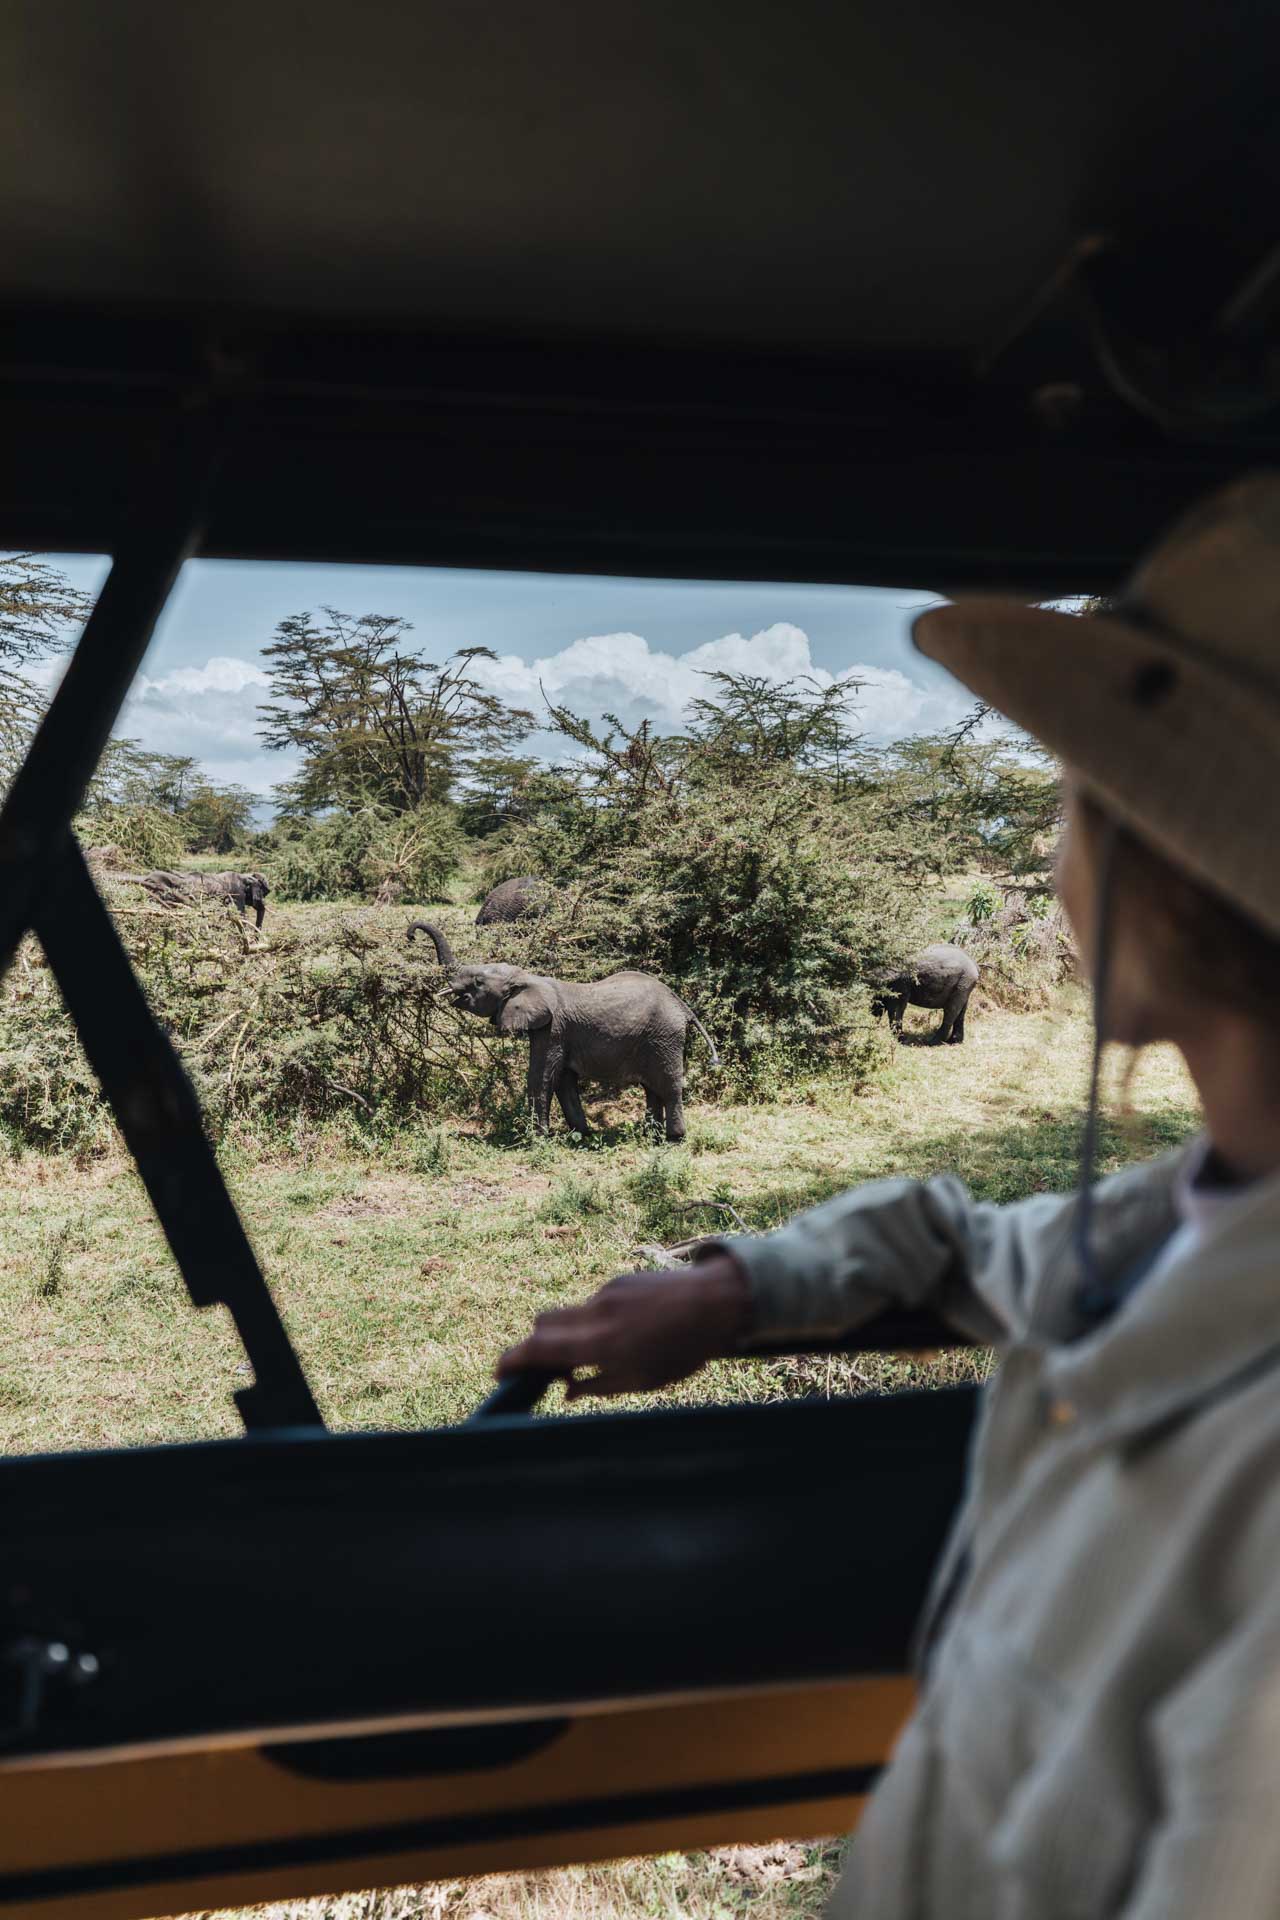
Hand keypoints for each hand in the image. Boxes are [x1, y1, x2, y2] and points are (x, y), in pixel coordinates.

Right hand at [496, 1254, 751, 1399]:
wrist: (716, 1303)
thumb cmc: (683, 1350)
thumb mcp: (642, 1380)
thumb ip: (598, 1385)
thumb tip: (566, 1390)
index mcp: (600, 1343)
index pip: (539, 1348)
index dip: (513, 1359)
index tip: (500, 1371)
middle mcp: (596, 1313)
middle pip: (542, 1323)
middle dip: (537, 1344)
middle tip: (553, 1368)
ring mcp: (606, 1292)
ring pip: (570, 1313)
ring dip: (572, 1333)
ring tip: (603, 1353)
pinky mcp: (618, 1280)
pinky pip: (594, 1303)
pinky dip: (597, 1321)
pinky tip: (629, 1332)